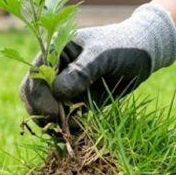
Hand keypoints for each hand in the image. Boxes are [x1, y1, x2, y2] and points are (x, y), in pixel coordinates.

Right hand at [19, 3, 175, 125]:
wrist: (143, 54)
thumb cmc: (122, 45)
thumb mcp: (102, 54)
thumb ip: (80, 71)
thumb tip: (59, 92)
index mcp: (53, 52)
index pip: (34, 76)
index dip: (38, 95)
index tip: (54, 111)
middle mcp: (53, 70)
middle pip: (32, 95)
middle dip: (41, 111)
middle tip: (59, 124)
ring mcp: (63, 87)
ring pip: (44, 109)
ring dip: (53, 123)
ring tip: (71, 129)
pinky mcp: (75, 102)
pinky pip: (63, 118)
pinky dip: (67, 127)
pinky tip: (80, 129)